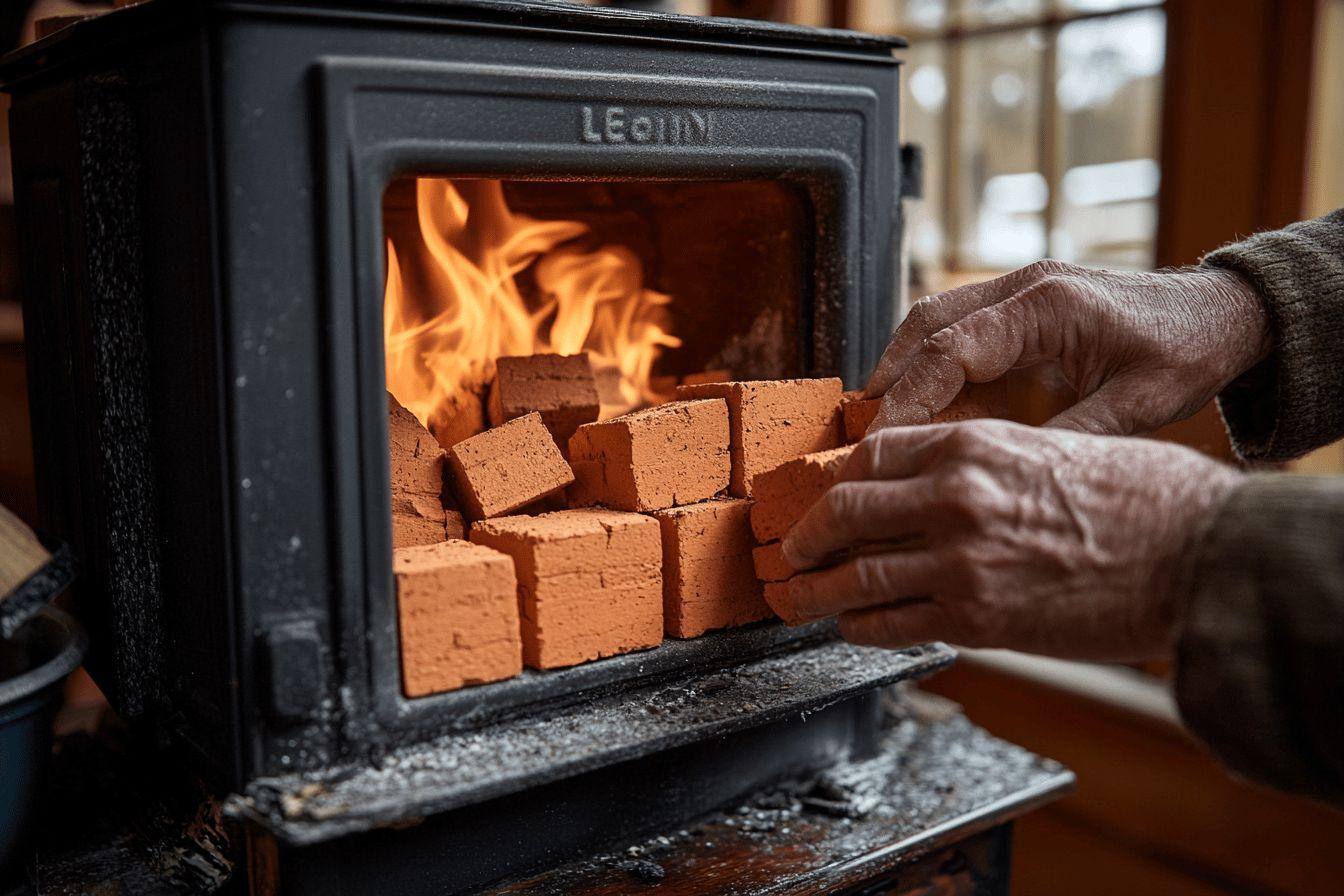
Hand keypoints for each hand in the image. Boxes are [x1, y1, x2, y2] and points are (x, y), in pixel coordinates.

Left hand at [779, 420, 1242, 659]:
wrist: (1197, 556)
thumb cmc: (1144, 498)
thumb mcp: (1056, 449)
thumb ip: (991, 464)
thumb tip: (944, 484)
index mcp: (973, 444)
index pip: (873, 453)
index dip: (839, 478)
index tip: (825, 495)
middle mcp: (951, 496)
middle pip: (844, 511)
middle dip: (806, 535)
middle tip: (789, 549)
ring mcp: (957, 560)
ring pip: (853, 576)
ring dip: (815, 592)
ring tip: (796, 600)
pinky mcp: (972, 619)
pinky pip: (888, 624)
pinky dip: (859, 627)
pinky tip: (851, 628)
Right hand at [864, 261, 1272, 435]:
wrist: (1223, 313)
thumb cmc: (1188, 351)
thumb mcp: (1138, 407)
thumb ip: (1070, 441)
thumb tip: (1002, 482)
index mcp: (1047, 305)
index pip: (951, 348)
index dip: (908, 398)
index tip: (881, 444)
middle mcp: (1023, 288)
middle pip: (925, 325)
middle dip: (887, 380)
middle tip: (860, 437)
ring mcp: (1018, 293)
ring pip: (933, 324)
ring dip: (902, 372)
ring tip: (878, 429)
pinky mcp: (1020, 309)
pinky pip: (958, 334)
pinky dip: (931, 370)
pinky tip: (924, 414)